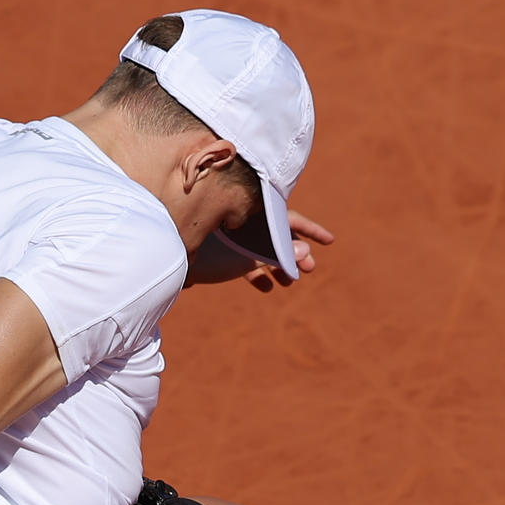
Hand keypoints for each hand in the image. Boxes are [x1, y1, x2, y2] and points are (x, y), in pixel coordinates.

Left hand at [191, 208, 335, 287]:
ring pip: (265, 253)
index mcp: (253, 216)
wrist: (175, 259)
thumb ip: (276, 252)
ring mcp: (237, 241)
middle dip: (297, 254)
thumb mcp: (247, 251)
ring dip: (280, 267)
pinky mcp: (227, 256)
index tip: (329, 241)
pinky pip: (248, 265)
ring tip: (289, 282)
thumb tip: (306, 252)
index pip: (287, 219)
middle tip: (311, 270)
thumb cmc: (208, 250)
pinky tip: (266, 288)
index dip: (310, 230)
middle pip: (279, 237)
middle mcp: (247, 226)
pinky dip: (259, 275)